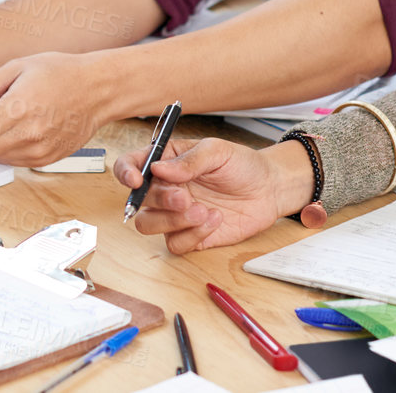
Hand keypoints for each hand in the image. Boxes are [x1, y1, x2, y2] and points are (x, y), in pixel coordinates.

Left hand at [0, 53, 111, 166]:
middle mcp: (29, 135)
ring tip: (0, 119)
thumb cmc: (60, 73)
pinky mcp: (47, 160)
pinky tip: (16, 128)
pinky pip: (12, 161)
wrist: (97, 90)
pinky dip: (4, 148)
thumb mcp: (16, 67)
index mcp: (19, 109)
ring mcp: (39, 151)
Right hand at [114, 138, 313, 253]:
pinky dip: (193, 235)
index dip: (126, 172)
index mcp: (167, 162)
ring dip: (172, 221)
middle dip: (161, 201)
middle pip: (139, 201)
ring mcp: (176, 215)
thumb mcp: (218, 151)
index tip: (136, 180)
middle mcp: (166, 189)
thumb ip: (189, 160)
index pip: (131, 165)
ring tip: (203, 211)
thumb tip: (158, 168)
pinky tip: (214, 220)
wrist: (269, 189)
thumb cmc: (242, 165)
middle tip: (185, 198)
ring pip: (148, 225)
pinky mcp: (191, 236)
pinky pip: (175, 244)